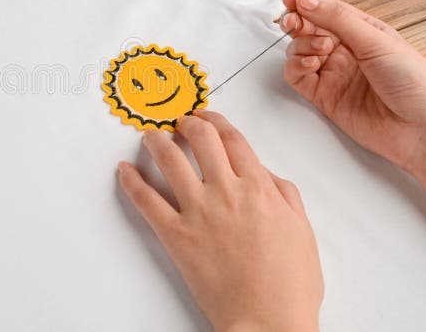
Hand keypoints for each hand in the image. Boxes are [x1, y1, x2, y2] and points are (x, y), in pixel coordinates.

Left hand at [117, 111, 322, 331]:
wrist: (268, 322)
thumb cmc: (289, 285)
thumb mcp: (302, 230)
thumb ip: (284, 194)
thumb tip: (263, 172)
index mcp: (259, 188)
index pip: (233, 139)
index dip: (216, 120)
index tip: (206, 115)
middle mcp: (226, 191)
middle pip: (201, 138)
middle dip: (187, 122)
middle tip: (178, 121)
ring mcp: (198, 212)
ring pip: (169, 160)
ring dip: (156, 140)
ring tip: (149, 135)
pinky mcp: (176, 235)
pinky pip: (146, 200)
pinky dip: (131, 181)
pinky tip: (123, 170)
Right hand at [280, 0, 425, 174]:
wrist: (422, 129)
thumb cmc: (415, 84)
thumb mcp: (378, 40)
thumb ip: (338, 19)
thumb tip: (308, 0)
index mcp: (364, 32)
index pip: (328, 11)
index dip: (307, 3)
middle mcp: (347, 52)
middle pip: (309, 29)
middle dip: (297, 22)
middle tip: (292, 21)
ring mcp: (334, 74)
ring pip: (299, 51)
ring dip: (301, 45)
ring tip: (320, 48)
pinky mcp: (323, 96)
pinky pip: (297, 76)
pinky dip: (295, 66)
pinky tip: (310, 63)